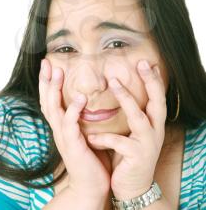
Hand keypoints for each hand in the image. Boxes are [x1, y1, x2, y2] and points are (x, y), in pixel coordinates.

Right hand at [39, 58, 111, 197]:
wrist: (91, 186)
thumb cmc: (92, 157)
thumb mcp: (86, 132)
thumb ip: (84, 116)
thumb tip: (91, 96)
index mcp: (62, 124)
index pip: (50, 99)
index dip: (48, 82)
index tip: (49, 63)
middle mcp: (59, 129)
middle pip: (46, 100)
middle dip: (45, 80)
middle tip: (46, 62)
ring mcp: (63, 137)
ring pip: (53, 109)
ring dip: (54, 90)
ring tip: (58, 72)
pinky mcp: (72, 145)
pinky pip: (70, 125)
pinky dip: (73, 110)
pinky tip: (79, 97)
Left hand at [87, 59, 166, 199]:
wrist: (133, 186)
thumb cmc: (129, 155)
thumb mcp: (133, 133)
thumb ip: (130, 115)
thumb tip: (118, 91)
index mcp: (153, 123)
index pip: (157, 97)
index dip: (154, 79)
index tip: (147, 62)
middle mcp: (155, 131)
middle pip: (158, 101)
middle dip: (151, 81)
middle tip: (142, 63)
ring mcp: (148, 143)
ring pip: (138, 117)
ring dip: (127, 98)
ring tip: (114, 83)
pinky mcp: (136, 156)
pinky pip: (119, 143)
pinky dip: (104, 138)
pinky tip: (91, 137)